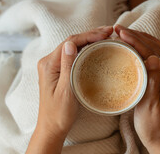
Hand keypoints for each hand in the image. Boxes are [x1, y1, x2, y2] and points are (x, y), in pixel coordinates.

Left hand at [27, 26, 113, 153]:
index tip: (105, 33)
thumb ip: (67, 66)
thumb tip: (70, 43)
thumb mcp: (65, 91)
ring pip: (73, 46)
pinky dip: (86, 48)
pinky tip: (97, 47)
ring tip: (106, 35)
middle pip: (72, 41)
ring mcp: (53, 66)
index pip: (71, 42)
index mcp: (49, 64)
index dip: (89, 35)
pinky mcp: (59, 71)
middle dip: (91, 34)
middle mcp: (49, 61)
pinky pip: (73, 54)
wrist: (51, 128)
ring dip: (89, 39)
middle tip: (110, 31)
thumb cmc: (59, 113)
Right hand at [115, 25, 159, 153]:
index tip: (121, 32)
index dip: (136, 40)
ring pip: (155, 48)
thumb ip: (153, 80)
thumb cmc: (153, 124)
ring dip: (140, 38)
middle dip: (137, 35)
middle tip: (118, 29)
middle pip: (154, 46)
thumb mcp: (150, 104)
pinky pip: (152, 56)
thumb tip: (153, 57)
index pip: (151, 51)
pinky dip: (142, 47)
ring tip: (124, 33)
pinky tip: (132, 46)